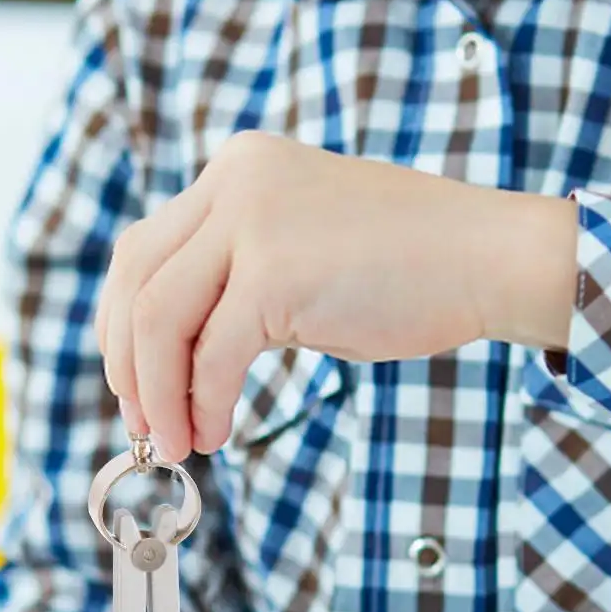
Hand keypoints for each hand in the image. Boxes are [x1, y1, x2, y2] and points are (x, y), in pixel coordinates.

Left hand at [96, 131, 578, 460]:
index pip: (141, 251)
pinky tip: (215, 432)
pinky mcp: (276, 270)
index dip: (120, 328)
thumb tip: (164, 359)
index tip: (132, 386)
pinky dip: (203, 402)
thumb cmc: (403, 269)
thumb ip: (231, 282)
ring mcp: (253, 219)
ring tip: (177, 442)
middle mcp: (234, 181)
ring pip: (157, 320)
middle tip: (145, 425)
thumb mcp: (295, 254)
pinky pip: (210, 353)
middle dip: (127, 365)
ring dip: (158, 394)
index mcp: (235, 169)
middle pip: (134, 282)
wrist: (490, 258)